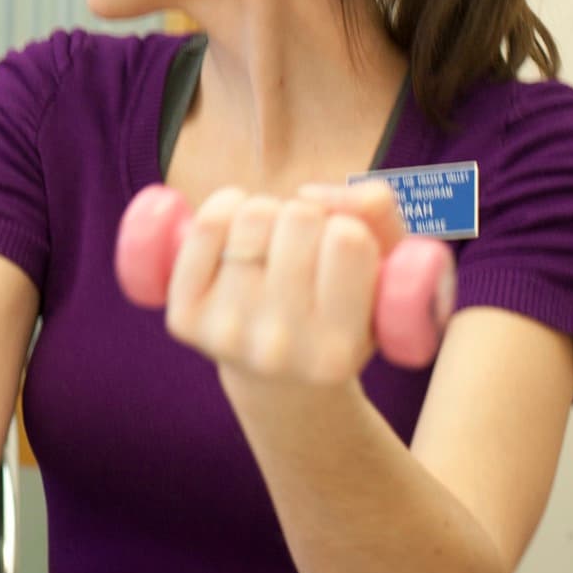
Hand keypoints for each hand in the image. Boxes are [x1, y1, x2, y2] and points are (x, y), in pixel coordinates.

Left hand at [165, 180, 407, 388]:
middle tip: (305, 246)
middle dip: (308, 218)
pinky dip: (225, 206)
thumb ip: (380, 217)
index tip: (343, 253)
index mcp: (337, 351)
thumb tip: (314, 193)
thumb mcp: (386, 278)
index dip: (349, 230)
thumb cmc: (341, 313)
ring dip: (269, 212)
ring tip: (274, 242)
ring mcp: (228, 333)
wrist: (280, 379)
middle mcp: (280, 348)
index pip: (349, 239)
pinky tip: (237, 224)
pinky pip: (205, 226)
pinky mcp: (185, 317)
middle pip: (299, 218)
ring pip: (253, 214)